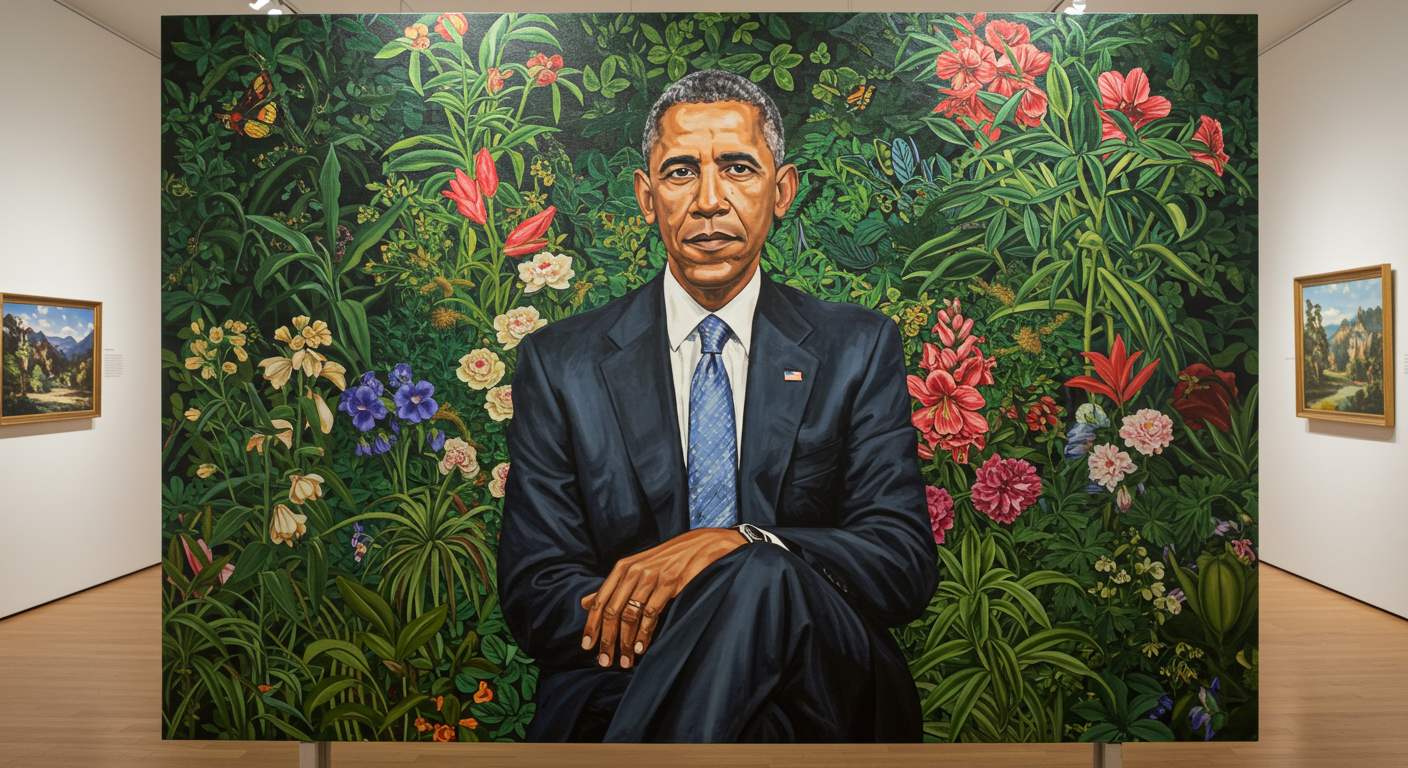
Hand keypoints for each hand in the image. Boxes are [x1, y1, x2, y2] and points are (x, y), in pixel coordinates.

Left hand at [580, 528, 744, 668]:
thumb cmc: (665, 561)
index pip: (600, 601)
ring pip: (630, 615)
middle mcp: (633, 571)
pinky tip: (641, 648)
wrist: (699, 546)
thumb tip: (583, 603)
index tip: (587, 647)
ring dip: (625, 642)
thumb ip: (611, 588)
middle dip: (607, 640)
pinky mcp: (669, 583)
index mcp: (621, 568)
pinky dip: (644, 634)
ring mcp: (651, 577)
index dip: (591, 626)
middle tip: (605, 662)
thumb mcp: (635, 569)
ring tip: (625, 661)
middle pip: (612, 611)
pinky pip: (650, 613)